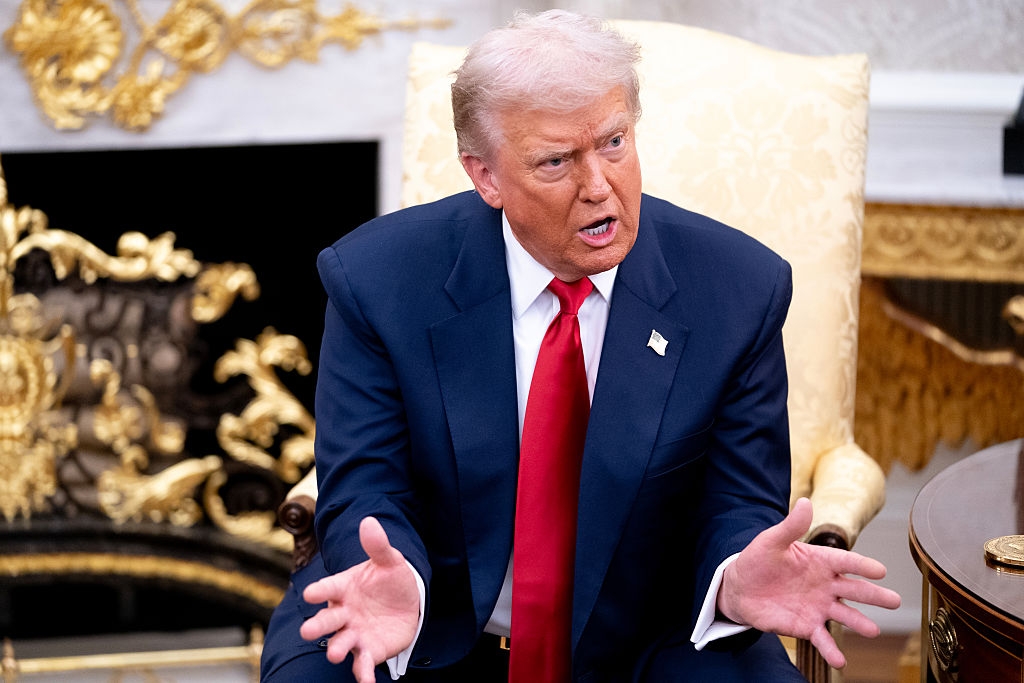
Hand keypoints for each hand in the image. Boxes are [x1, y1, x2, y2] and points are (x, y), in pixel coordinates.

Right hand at [299, 516, 419, 682]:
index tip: (311, 593)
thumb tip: (369, 521)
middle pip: (328, 619)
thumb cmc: (389, 579)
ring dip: (338, 648)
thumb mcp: (388, 561)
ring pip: (342, 642)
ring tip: (336, 654)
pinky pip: (364, 663)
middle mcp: (344, 613)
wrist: (405, 603)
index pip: (328, 588)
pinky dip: (363, 673)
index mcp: (343, 588)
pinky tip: (366, 682)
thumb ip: (378, 545)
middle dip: (318, 625)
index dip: (319, 590)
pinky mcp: (369, 650)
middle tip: (308, 630)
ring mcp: (354, 633)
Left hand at [717, 498, 900, 668]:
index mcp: (820, 560)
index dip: (862, 566)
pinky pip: (822, 639)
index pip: (846, 562)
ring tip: (873, 631)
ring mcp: (818, 606)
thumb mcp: (772, 541)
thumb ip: (791, 526)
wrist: (741, 588)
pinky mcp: (806, 626)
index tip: (880, 570)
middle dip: (874, 595)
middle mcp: (825, 585)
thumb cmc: (759, 560)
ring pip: (844, 615)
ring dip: (859, 623)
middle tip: (894, 600)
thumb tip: (804, 502)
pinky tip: (840, 661)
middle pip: (854, 589)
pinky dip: (831, 650)